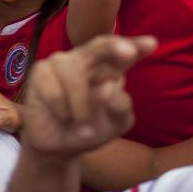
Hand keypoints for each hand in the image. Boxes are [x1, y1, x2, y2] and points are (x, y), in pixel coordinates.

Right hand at [20, 35, 156, 158]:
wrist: (59, 148)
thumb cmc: (90, 129)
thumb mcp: (115, 124)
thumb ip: (120, 107)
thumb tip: (108, 86)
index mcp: (110, 69)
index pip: (126, 52)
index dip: (137, 45)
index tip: (152, 44)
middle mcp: (87, 60)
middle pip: (100, 45)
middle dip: (114, 47)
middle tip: (129, 53)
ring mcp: (62, 62)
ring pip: (76, 76)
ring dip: (82, 109)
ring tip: (84, 129)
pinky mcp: (41, 71)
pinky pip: (55, 90)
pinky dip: (63, 110)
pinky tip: (63, 118)